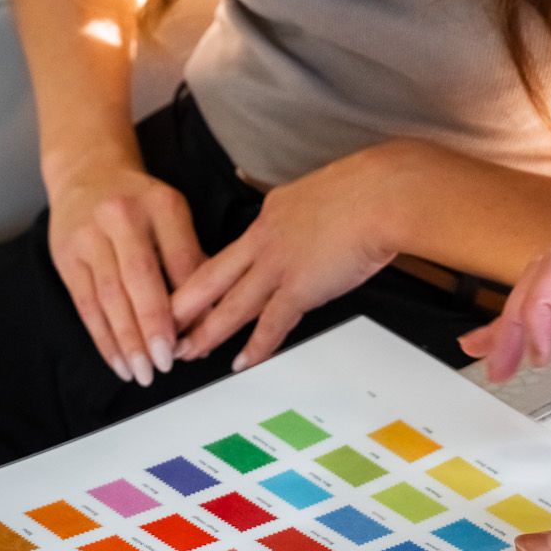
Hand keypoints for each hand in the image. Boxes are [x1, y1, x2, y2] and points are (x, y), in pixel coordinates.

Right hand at [47, 151, 204, 385]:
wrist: (86, 173)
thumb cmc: (140, 202)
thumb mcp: (172, 214)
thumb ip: (190, 258)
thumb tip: (208, 319)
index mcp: (161, 205)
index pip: (180, 259)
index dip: (191, 303)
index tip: (201, 338)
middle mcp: (121, 217)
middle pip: (139, 278)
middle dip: (153, 326)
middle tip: (167, 362)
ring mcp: (88, 237)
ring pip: (109, 296)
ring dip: (126, 340)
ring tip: (143, 372)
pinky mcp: (66, 258)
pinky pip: (86, 304)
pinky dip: (103, 338)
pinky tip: (118, 361)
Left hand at [171, 145, 406, 371]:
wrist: (386, 194)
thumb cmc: (373, 188)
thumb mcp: (330, 190)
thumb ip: (317, 211)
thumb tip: (325, 221)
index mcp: (274, 211)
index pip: (235, 250)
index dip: (212, 273)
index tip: (196, 288)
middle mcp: (266, 238)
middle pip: (214, 277)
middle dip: (185, 304)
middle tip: (164, 324)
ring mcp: (279, 264)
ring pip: (230, 305)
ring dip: (206, 333)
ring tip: (186, 351)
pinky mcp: (299, 287)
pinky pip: (270, 324)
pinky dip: (255, 348)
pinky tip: (242, 362)